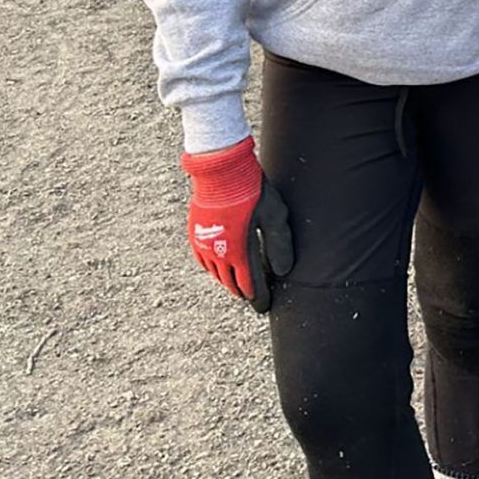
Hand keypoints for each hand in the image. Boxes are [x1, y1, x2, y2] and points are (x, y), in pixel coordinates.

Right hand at [181, 137, 295, 310]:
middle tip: (255, 300)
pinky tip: (220, 269)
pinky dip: (215, 271)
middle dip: (245, 293)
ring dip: (229, 283)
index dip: (258, 298)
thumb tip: (283, 272)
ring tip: (241, 287)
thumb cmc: (252, 190)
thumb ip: (279, 245)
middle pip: (232, 283)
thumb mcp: (274, 215)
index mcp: (238, 252)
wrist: (221, 171)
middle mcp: (219, 254)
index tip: (265, 308)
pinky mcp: (196, 234)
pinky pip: (204, 262)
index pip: (250, 285)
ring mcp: (205, 244)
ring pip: (217, 275)